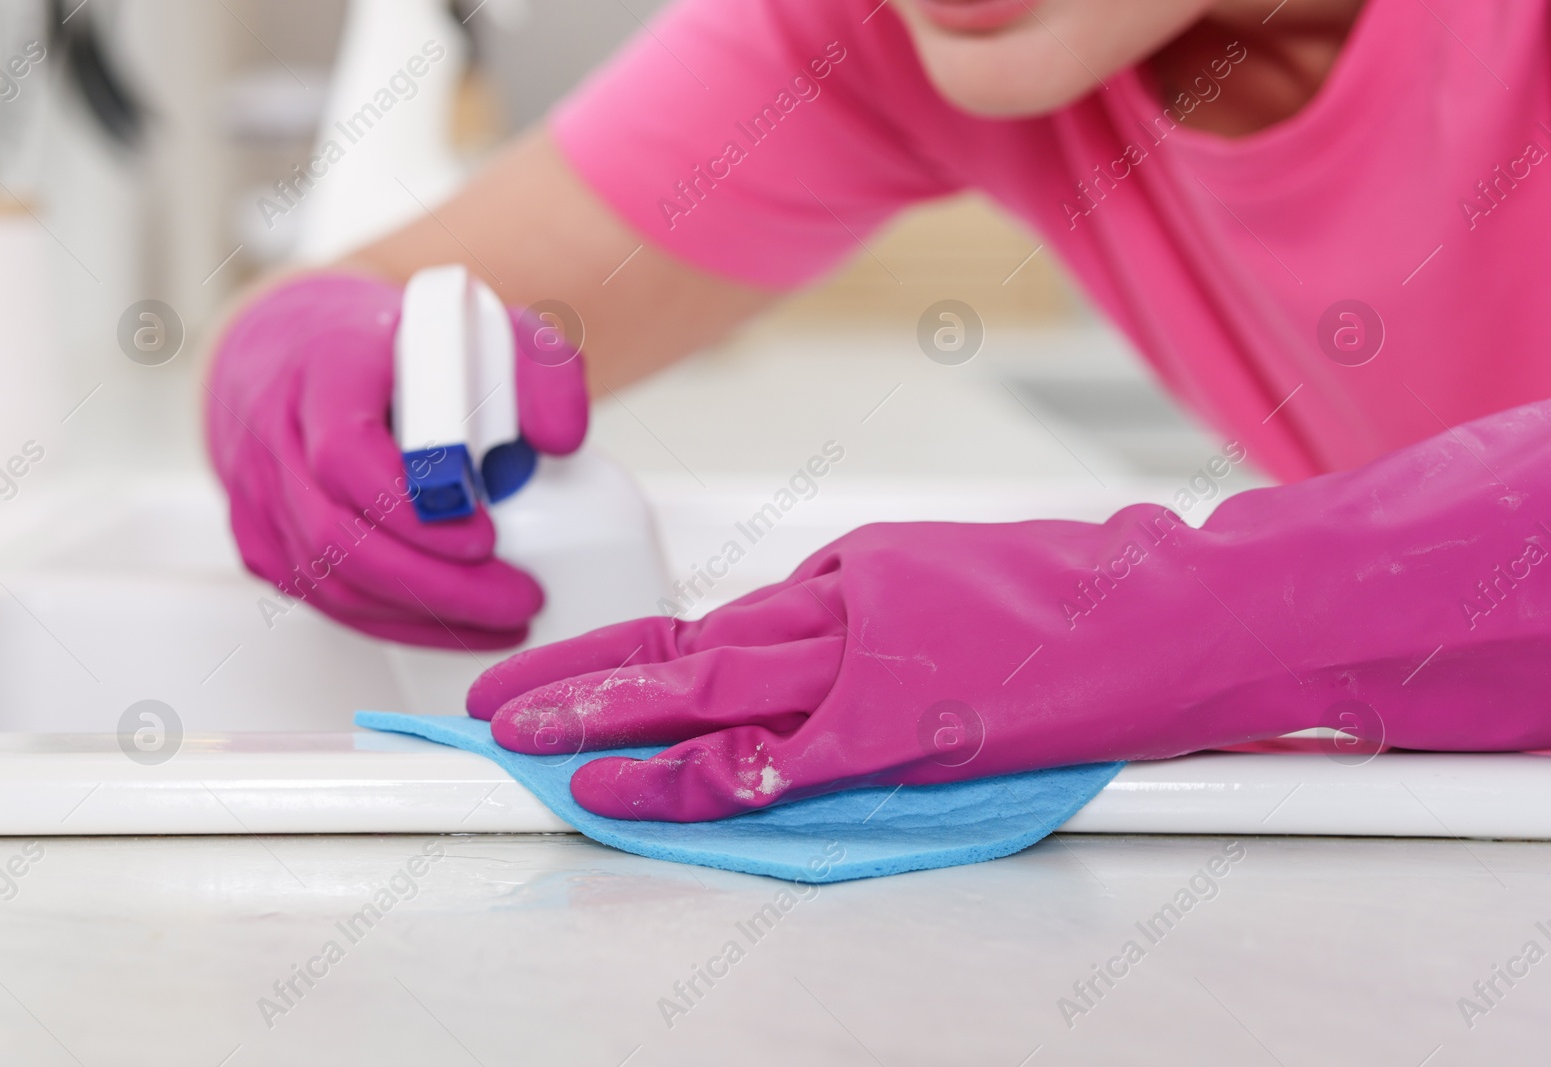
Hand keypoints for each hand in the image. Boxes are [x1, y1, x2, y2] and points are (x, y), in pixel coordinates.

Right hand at [205, 273, 587, 648]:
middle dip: (435, 584)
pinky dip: (395, 623)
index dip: (412, 506)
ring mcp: (260, 490)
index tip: (486, 533)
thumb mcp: (487, 330)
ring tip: (505, 619)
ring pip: (328, 579)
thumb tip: (562, 439)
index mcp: (328, 366)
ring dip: (421, 614)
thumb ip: (541, 370)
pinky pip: (323, 598)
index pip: (345, 451)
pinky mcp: (259, 538)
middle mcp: (278, 429)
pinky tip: (458, 626)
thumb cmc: (403, 344)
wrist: (305, 351)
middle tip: (518, 598)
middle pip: (335, 533)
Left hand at [468, 398, 1550, 819]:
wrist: (1170, 603)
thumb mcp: (947, 591)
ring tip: (525, 746)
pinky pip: (780, 750)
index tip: (561, 678)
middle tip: (494, 707)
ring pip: (705, 683)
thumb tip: (800, 675)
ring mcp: (865, 651)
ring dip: (605, 719)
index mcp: (845, 573)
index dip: (624, 658)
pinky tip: (636, 791)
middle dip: (575, 679)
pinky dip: (702, 773)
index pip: (709, 623)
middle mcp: (837, 600)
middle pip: (680, 644)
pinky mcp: (903, 710)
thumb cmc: (1074, 604)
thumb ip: (863, 628)